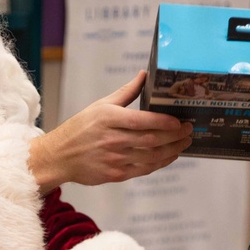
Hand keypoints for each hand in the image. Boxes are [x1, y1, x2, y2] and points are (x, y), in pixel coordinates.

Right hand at [29, 72, 191, 192]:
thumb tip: (145, 74)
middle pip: (151, 140)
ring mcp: (114, 159)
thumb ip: (126, 92)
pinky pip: (144, 170)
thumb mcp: (100, 105)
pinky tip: (170, 156)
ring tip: (185, 143)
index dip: (163, 122)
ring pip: (151, 157)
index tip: (179, 121)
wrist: (59, 156)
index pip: (141, 121)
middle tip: (189, 130)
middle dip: (174, 136)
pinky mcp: (116, 174)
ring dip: (172, 151)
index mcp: (108, 119)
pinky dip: (160, 163)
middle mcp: (112, 140)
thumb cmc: (81, 128)